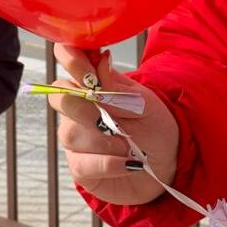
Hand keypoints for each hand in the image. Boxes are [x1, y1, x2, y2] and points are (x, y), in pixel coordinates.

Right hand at [50, 44, 179, 205]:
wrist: (167, 162)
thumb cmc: (154, 127)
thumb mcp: (145, 102)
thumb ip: (119, 87)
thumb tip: (102, 61)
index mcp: (93, 84)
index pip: (68, 59)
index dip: (71, 59)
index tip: (90, 72)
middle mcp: (78, 108)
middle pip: (60, 98)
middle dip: (87, 108)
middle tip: (112, 118)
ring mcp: (76, 138)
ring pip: (70, 134)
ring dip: (104, 140)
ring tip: (129, 145)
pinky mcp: (80, 167)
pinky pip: (81, 164)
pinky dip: (108, 163)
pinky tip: (127, 162)